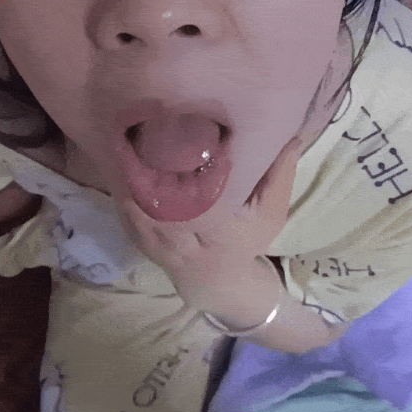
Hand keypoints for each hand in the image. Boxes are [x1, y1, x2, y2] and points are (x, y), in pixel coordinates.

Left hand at [119, 136, 302, 324]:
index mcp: (222, 230)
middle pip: (164, 199)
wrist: (216, 281)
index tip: (181, 135)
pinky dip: (123, 192)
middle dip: (152, 167)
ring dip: (132, 177)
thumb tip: (291, 135)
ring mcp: (161, 245)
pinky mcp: (143, 242)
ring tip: (127, 141)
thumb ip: (279, 175)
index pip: (203, 196)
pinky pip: (128, 214)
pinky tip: (120, 166)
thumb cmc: (248, 240)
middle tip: (146, 130)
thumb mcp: (271, 212)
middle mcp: (188, 241)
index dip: (188, 167)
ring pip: (140, 206)